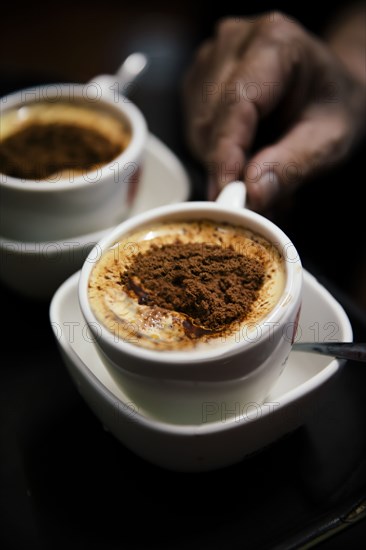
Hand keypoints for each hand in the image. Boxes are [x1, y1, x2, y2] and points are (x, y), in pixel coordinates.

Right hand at [182, 11, 365, 210]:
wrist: (325, 91)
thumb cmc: (332, 108)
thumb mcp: (331, 141)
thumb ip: (294, 165)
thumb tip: (253, 194)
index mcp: (274, 42)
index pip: (237, 102)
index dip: (227, 153)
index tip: (226, 194)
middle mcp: (234, 43)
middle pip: (211, 119)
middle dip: (226, 165)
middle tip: (252, 198)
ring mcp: (211, 61)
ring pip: (197, 130)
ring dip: (221, 163)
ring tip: (256, 173)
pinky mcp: (199, 82)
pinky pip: (194, 131)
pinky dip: (215, 154)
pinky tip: (243, 155)